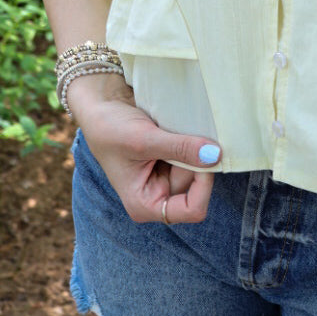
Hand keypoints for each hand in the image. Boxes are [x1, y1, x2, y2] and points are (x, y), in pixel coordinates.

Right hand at [69, 70, 220, 224]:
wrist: (101, 105)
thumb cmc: (110, 128)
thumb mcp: (144, 139)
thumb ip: (180, 148)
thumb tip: (215, 155)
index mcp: (145, 204)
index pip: (191, 210)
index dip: (203, 185)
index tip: (204, 155)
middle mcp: (158, 196)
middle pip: (197, 186)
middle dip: (195, 160)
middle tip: (178, 135)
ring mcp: (166, 178)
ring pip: (198, 168)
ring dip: (194, 147)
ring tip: (172, 129)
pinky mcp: (171, 160)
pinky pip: (195, 155)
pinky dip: (193, 141)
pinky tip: (177, 128)